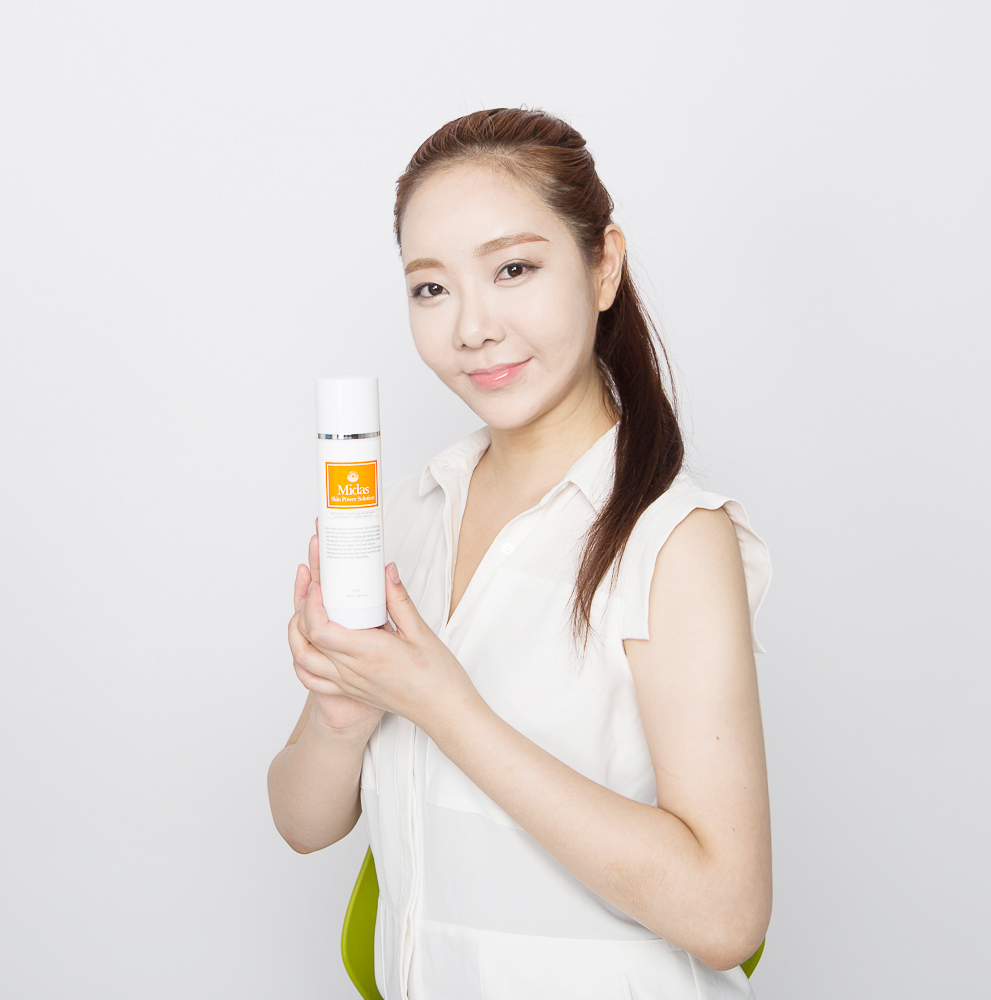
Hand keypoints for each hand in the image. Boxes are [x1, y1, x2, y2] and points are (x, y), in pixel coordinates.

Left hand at [295, 557, 480, 734]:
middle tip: (312, 586)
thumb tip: (386, 573)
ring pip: (303, 660)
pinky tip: (309, 644)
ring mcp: (348, 683)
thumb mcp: (421, 632)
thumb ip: (399, 600)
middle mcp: (353, 671)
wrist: (442, 710)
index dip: (311, 605)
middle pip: (307, 640)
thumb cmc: (436, 678)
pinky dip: (302, 659)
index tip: (319, 585)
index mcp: (369, 653)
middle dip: (302, 608)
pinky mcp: (349, 689)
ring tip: (305, 611)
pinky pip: (312, 678)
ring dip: (297, 634)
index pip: (321, 630)